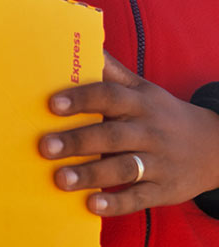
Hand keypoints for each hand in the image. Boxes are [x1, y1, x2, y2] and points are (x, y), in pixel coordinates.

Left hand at [38, 52, 218, 216]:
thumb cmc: (160, 113)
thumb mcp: (141, 88)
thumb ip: (111, 70)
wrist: (214, 147)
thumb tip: (81, 41)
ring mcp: (158, 162)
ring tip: (59, 178)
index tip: (52, 104)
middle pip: (111, 135)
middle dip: (77, 141)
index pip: (109, 96)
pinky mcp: (164, 191)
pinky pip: (139, 198)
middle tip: (44, 146)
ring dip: (90, 174)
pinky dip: (116, 203)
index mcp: (139, 103)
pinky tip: (91, 205)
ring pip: (122, 168)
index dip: (81, 99)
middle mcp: (149, 131)